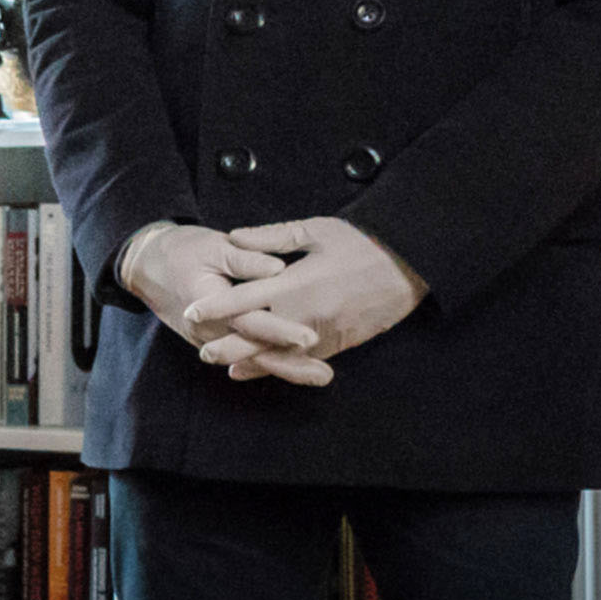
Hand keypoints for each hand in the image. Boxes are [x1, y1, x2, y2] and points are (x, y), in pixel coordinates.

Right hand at [120, 223, 327, 384]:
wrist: (147, 266)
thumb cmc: (182, 250)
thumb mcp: (213, 246)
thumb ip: (246, 258)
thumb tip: (280, 268)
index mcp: (209, 303)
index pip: (249, 322)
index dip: (279, 330)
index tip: (309, 337)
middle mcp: (209, 329)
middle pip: (254, 352)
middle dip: (290, 366)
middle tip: (324, 375)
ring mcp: (210, 338)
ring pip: (251, 358)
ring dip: (285, 368)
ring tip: (320, 375)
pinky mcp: (215, 339)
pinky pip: (244, 354)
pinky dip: (269, 361)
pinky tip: (296, 367)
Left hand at [203, 218, 430, 373]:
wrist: (409, 264)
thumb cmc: (361, 241)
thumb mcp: (314, 230)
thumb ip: (271, 236)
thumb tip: (234, 237)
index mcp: (295, 283)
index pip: (245, 299)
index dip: (215, 307)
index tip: (191, 312)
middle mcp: (306, 313)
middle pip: (257, 337)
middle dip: (228, 346)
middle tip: (203, 351)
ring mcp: (324, 332)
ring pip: (281, 355)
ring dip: (254, 362)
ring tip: (228, 367)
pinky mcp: (341, 343)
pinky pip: (307, 361)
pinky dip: (285, 367)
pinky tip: (270, 369)